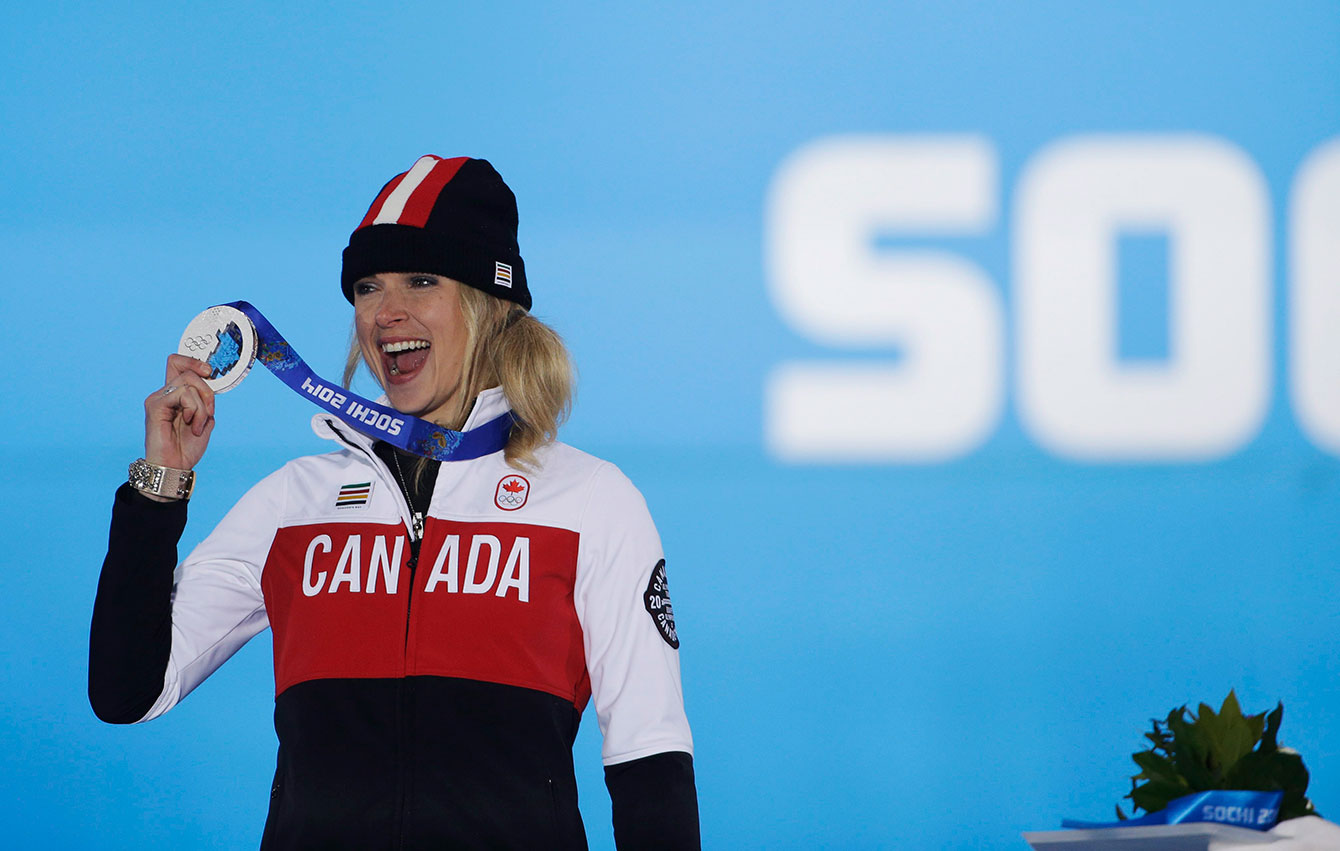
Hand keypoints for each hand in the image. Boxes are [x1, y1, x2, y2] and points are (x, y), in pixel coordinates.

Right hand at [144, 354, 216, 472]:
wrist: (175, 466)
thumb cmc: (186, 448)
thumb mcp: (204, 420)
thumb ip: (205, 401)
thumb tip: (211, 384)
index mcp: (175, 396)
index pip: (178, 364)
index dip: (194, 361)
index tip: (210, 372)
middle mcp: (164, 394)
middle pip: (187, 370)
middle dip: (207, 390)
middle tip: (209, 411)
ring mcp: (158, 398)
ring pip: (188, 382)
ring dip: (202, 406)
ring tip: (197, 425)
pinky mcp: (155, 405)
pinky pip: (182, 394)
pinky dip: (194, 409)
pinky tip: (191, 424)